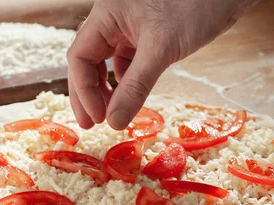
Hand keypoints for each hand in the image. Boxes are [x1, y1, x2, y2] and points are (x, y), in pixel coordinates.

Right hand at [67, 0, 259, 129]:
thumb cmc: (194, 7)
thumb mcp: (161, 50)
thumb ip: (135, 87)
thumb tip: (115, 122)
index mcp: (106, 15)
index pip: (79, 57)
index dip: (83, 91)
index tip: (97, 119)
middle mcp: (112, 20)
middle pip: (87, 62)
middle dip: (88, 94)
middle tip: (92, 124)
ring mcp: (128, 28)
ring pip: (106, 63)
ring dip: (107, 90)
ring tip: (113, 114)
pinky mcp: (146, 36)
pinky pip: (127, 62)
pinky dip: (127, 81)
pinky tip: (132, 96)